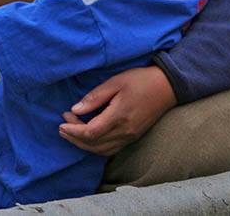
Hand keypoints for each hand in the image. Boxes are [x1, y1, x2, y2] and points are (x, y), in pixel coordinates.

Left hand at [58, 66, 175, 155]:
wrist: (167, 87)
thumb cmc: (141, 80)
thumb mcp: (116, 82)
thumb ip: (95, 97)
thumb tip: (75, 110)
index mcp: (119, 117)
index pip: (90, 132)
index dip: (73, 130)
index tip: (62, 122)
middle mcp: (124, 132)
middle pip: (93, 144)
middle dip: (74, 138)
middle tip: (63, 126)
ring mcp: (130, 137)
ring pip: (102, 150)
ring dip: (84, 145)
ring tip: (71, 133)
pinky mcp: (133, 137)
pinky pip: (111, 149)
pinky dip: (96, 147)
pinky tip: (89, 138)